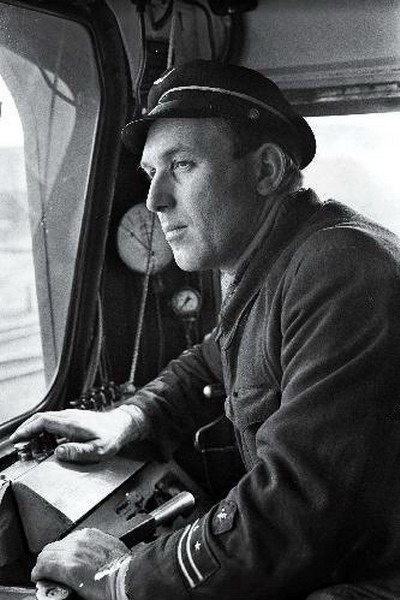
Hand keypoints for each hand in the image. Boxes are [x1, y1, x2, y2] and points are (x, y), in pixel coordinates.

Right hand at [10, 406, 144, 462]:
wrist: (123, 425)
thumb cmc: (112, 437)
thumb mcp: (98, 449)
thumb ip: (78, 452)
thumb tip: (58, 452)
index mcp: (71, 423)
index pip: (43, 422)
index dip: (28, 429)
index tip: (17, 438)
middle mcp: (69, 417)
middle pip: (41, 418)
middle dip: (26, 429)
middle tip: (17, 441)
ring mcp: (71, 416)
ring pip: (46, 419)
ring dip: (34, 429)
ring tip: (26, 443)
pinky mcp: (73, 419)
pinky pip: (53, 422)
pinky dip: (43, 429)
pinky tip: (43, 440)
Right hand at [32, 528, 130, 599]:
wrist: (127, 577)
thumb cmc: (107, 588)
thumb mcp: (77, 591)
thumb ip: (61, 580)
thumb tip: (53, 581)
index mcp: (68, 566)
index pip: (41, 563)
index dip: (37, 572)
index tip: (38, 576)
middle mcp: (75, 548)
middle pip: (48, 550)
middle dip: (45, 562)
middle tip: (47, 571)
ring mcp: (85, 538)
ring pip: (61, 541)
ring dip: (58, 552)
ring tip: (62, 562)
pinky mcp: (94, 533)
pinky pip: (76, 535)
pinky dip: (72, 544)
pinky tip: (76, 553)